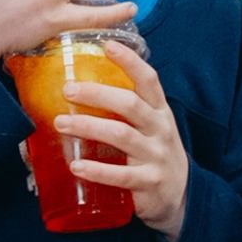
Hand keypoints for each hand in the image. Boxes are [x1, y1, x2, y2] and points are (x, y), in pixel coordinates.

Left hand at [57, 12, 190, 240]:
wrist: (181, 196)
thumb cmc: (155, 154)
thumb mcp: (150, 126)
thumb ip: (127, 108)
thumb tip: (83, 87)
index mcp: (159, 112)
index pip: (149, 80)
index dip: (130, 61)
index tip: (108, 44)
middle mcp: (160, 130)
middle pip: (129, 105)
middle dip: (97, 94)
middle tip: (68, 90)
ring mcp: (155, 157)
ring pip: (122, 136)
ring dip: (89, 128)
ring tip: (61, 124)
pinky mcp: (148, 183)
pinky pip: (121, 176)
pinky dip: (97, 171)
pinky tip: (76, 166)